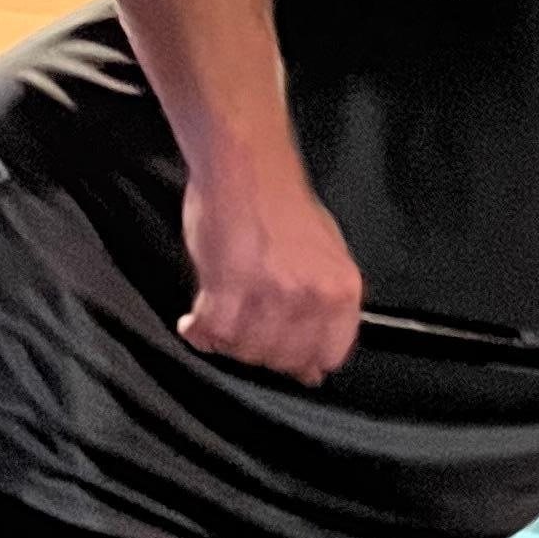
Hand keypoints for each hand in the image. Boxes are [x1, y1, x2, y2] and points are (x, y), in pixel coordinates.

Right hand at [178, 158, 362, 379]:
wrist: (249, 167)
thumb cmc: (284, 208)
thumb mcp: (326, 259)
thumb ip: (324, 314)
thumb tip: (314, 370)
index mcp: (343, 291)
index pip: (329, 356)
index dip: (300, 360)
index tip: (279, 349)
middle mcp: (313, 297)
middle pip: (283, 359)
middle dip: (258, 351)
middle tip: (242, 327)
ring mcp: (273, 294)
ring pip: (247, 350)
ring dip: (227, 342)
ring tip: (219, 317)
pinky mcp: (230, 286)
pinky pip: (214, 333)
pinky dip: (200, 333)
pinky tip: (194, 321)